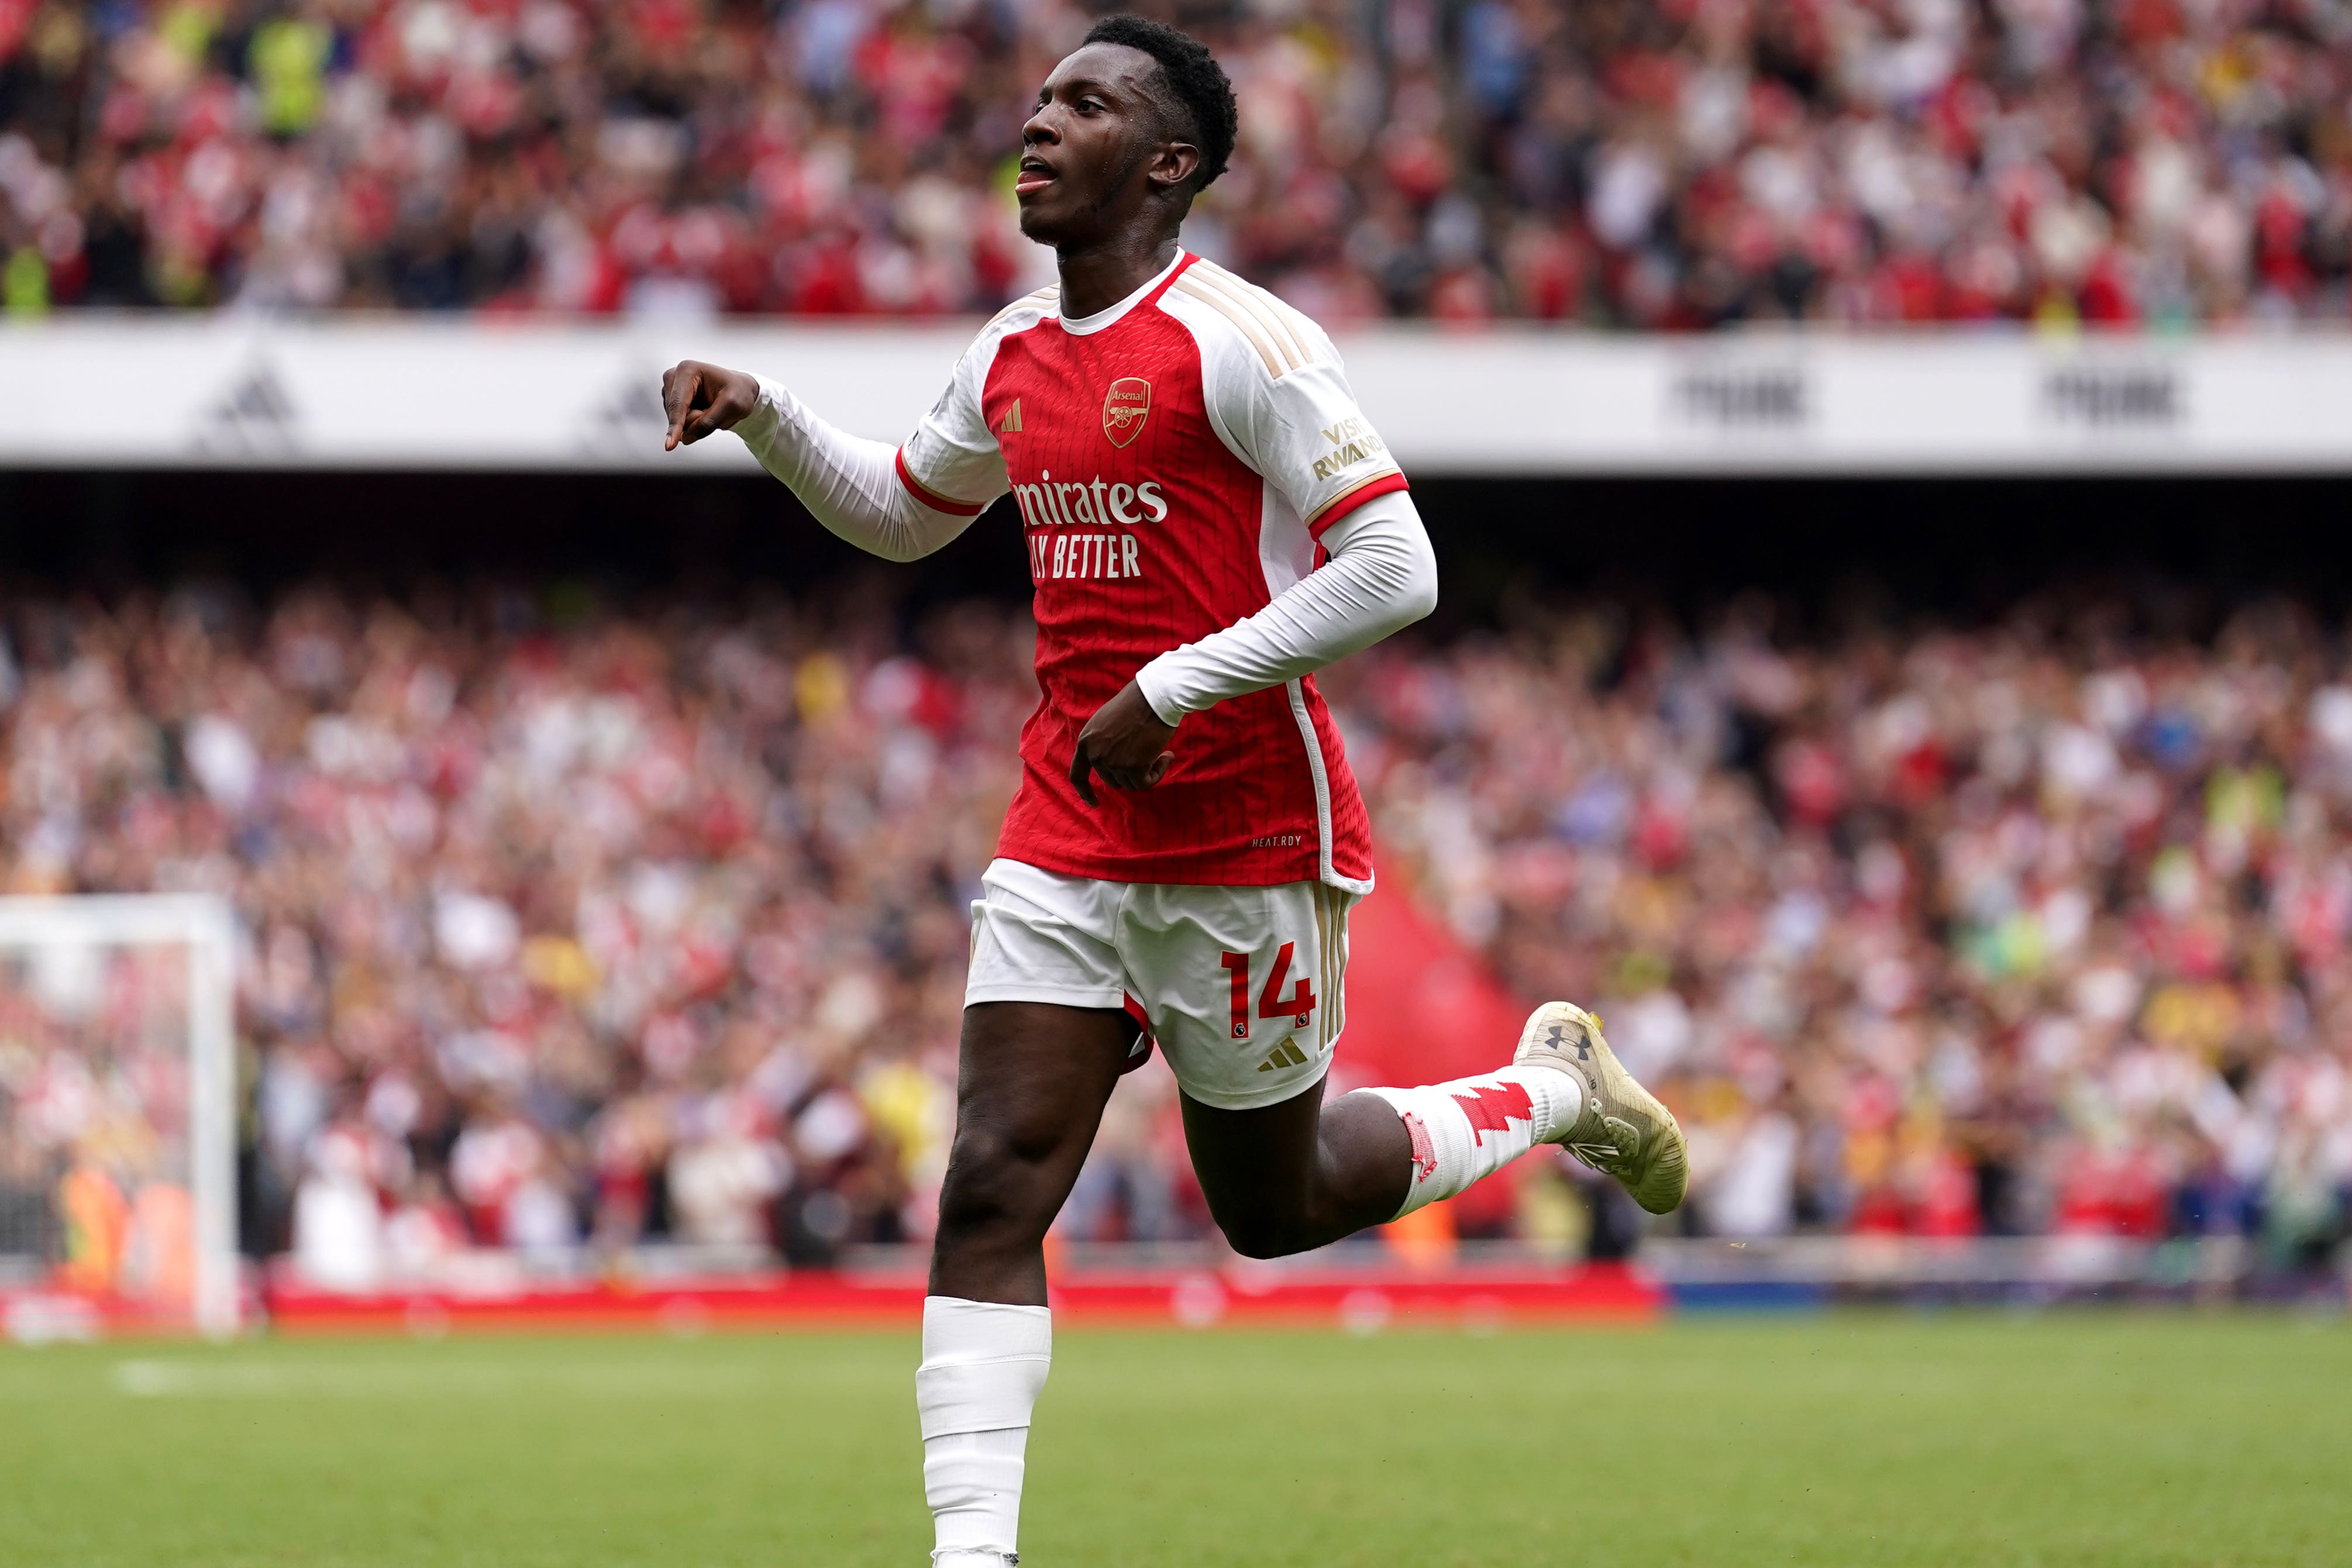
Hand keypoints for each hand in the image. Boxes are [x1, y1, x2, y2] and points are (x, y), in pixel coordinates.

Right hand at [661, 360, 760, 449]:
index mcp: (687, 370)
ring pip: (677, 422)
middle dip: (696, 420)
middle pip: (676, 415)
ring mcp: (670, 390)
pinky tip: (703, 410)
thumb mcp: (732, 406)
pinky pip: (680, 424)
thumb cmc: (738, 393)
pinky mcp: (671, 402)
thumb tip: (685, 438)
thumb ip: (709, 422)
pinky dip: (694, 423)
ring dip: (697, 421)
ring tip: (710, 408)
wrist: (739, 391)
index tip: (669, 445)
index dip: (675, 426)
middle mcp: (673, 377)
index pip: (678, 404)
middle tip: (715, 408)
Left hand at [1069, 680, 1177, 805]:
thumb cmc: (1135, 704)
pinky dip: (1157, 774)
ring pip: (1130, 783)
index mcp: (1085, 742)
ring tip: (1159, 752)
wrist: (1154, 697)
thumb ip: (1103, 744)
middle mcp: (1095, 754)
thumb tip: (1114, 768)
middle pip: (1112, 780)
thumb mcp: (1106, 723)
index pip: (1077, 775)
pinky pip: (1145, 783)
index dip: (1085, 792)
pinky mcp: (1132, 767)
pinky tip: (1166, 756)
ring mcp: (1113, 762)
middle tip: (1148, 754)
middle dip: (1130, 772)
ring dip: (1147, 772)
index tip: (1094, 803)